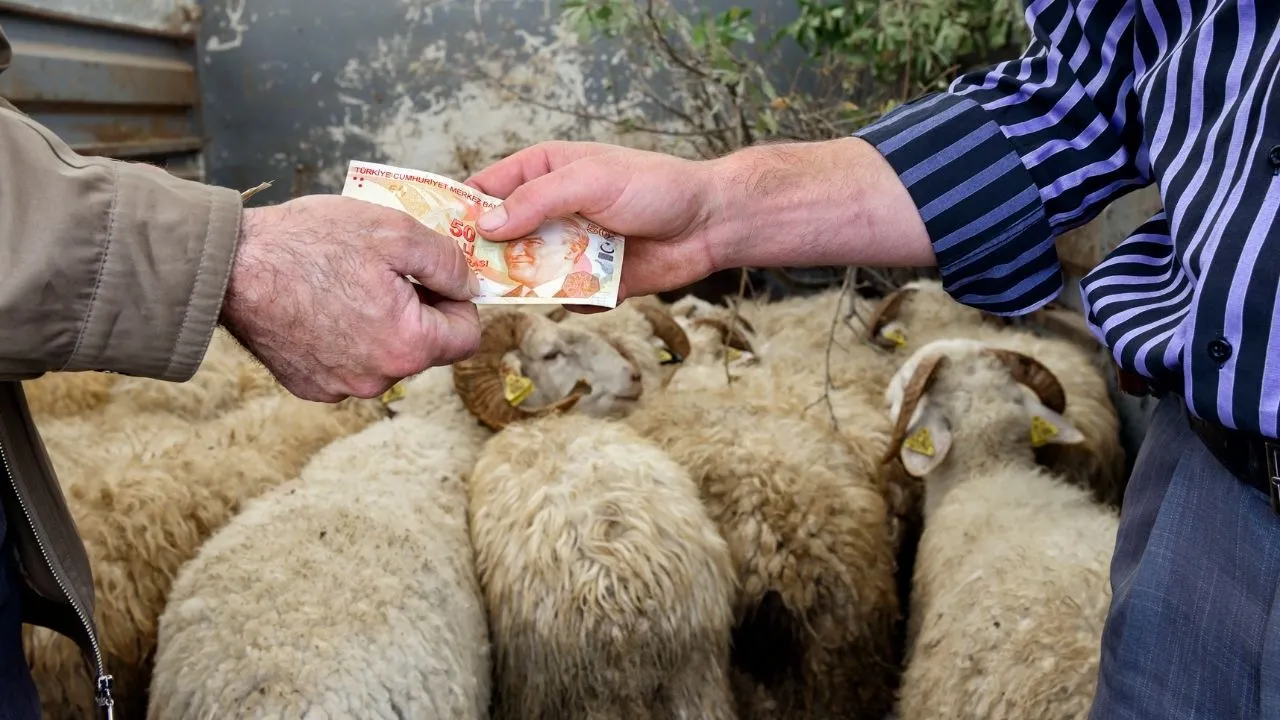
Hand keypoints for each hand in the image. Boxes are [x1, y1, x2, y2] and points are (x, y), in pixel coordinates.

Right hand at [219, 195, 481, 401]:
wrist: (227, 266)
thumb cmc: (309, 243)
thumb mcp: (394, 231)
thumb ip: (447, 261)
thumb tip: (470, 284)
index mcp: (408, 346)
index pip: (467, 336)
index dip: (458, 302)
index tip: (435, 277)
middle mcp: (378, 379)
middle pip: (426, 349)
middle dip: (419, 311)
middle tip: (387, 272)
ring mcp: (340, 388)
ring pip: (386, 357)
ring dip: (381, 325)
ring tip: (348, 284)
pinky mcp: (310, 386)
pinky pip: (348, 364)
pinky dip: (345, 338)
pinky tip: (321, 305)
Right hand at [465, 141, 722, 302]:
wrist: (709, 223)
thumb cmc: (654, 187)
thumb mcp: (590, 180)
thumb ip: (537, 200)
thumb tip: (488, 224)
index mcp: (543, 173)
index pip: (486, 190)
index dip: (459, 211)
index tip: (436, 237)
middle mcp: (551, 212)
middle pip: (500, 240)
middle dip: (489, 259)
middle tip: (475, 278)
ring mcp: (570, 248)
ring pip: (529, 275)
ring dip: (532, 284)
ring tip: (541, 287)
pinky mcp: (592, 282)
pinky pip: (566, 298)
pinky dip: (576, 300)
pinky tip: (597, 291)